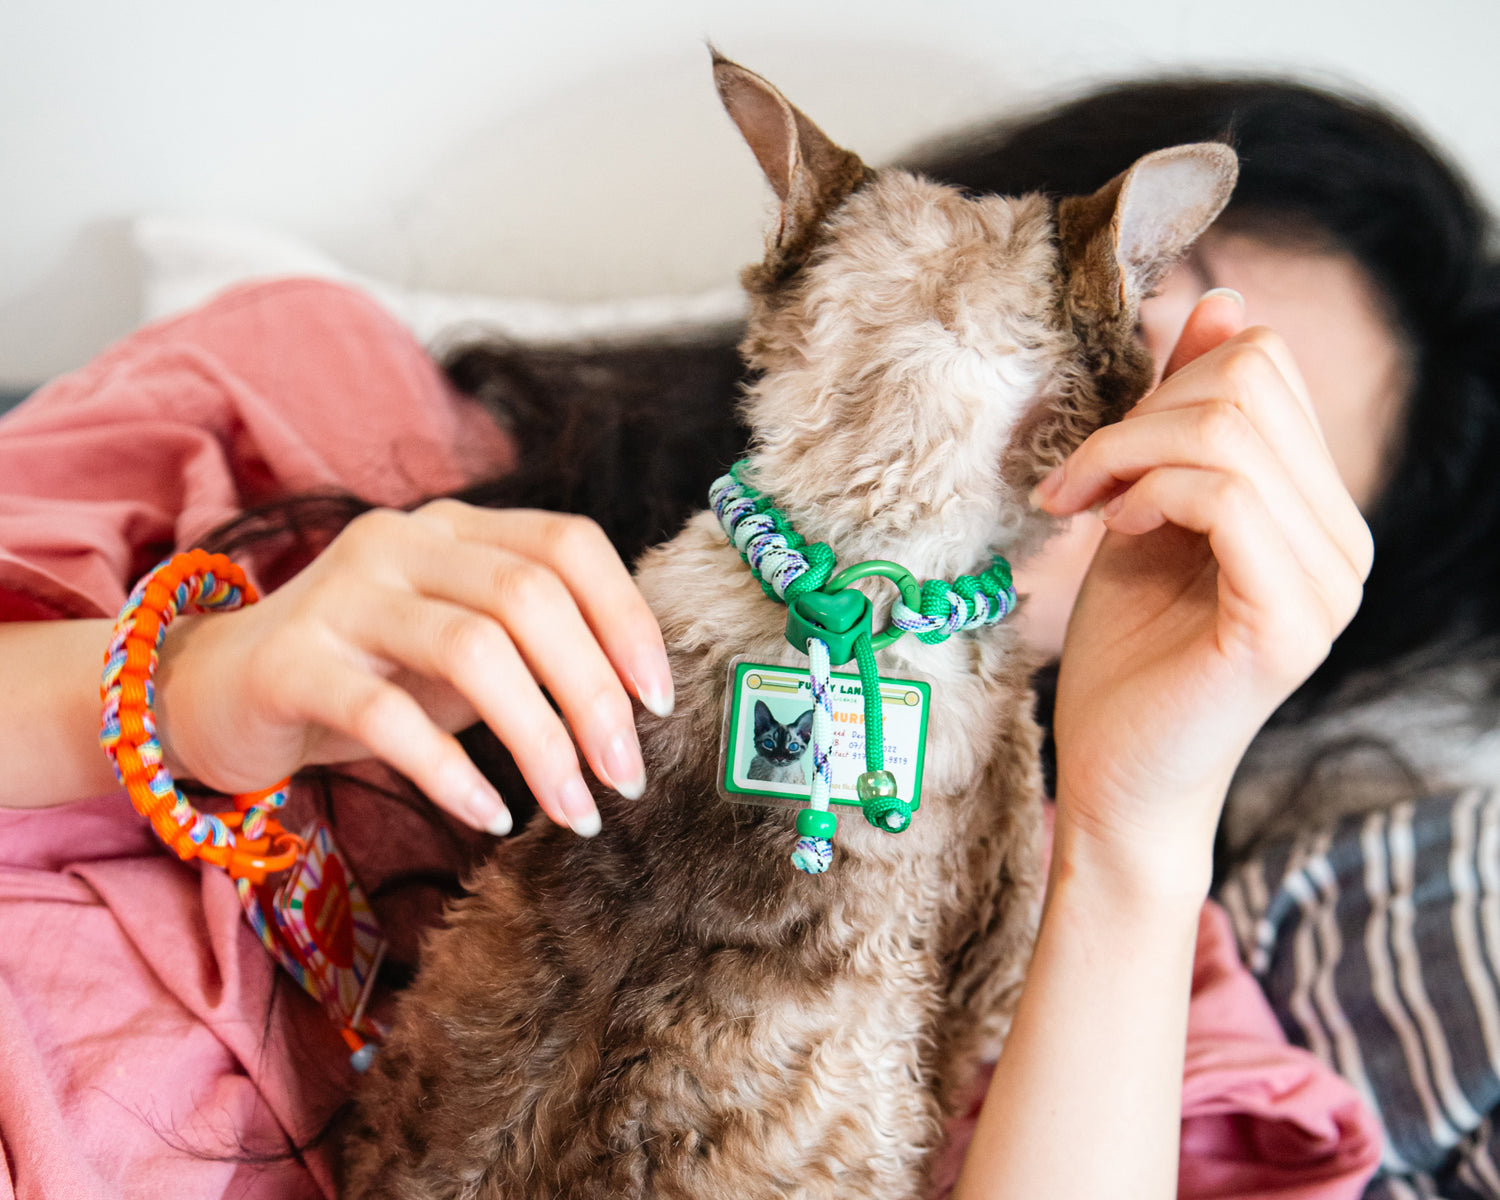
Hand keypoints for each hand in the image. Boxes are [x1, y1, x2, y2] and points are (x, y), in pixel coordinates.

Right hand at [153, 502, 673, 835]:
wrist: (221, 690)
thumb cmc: (372, 670)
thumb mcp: (462, 643)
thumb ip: (536, 643)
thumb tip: (641, 696)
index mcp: (459, 527)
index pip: (569, 543)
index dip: (627, 619)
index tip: (661, 702)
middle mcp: (404, 541)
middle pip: (530, 597)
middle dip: (593, 694)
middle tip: (625, 776)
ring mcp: (343, 595)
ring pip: (472, 650)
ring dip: (540, 741)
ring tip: (576, 810)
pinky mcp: (291, 663)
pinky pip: (387, 714)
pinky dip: (452, 771)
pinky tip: (490, 814)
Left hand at [1030, 292, 1372, 897]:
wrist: (1113, 775)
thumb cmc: (1123, 654)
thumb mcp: (1143, 509)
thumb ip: (1180, 417)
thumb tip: (1218, 299)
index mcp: (1315, 509)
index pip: (1261, 367)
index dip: (1162, 386)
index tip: (1095, 457)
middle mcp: (1344, 541)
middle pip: (1248, 381)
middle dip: (1137, 414)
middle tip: (1078, 484)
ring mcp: (1329, 583)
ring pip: (1230, 430)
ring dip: (1125, 453)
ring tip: (1083, 507)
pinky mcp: (1289, 621)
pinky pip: (1224, 495)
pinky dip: (1147, 493)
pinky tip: (1113, 533)